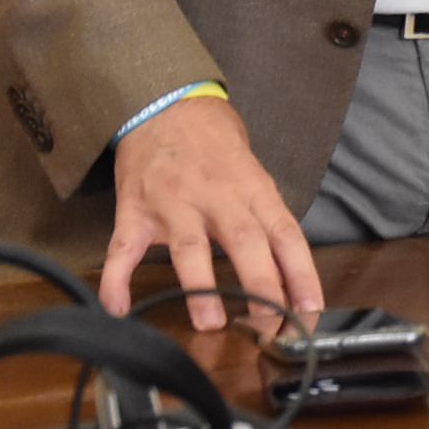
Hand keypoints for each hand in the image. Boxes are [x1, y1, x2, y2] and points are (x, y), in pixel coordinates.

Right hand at [103, 93, 323, 332]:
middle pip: (245, 242)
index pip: (285, 232)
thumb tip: (288, 266)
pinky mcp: (134, 210)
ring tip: (211, 322)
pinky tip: (119, 309)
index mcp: (251, 186)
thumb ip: (263, 209)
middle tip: (269, 327)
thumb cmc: (213, 138)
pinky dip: (118, 281)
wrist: (162, 101)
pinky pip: (123, 250)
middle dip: (261, 287)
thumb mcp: (251, 166)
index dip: (301, 272)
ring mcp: (173, 203)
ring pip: (191, 248)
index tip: (311, 309)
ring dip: (201, 287)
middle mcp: (216, 194)